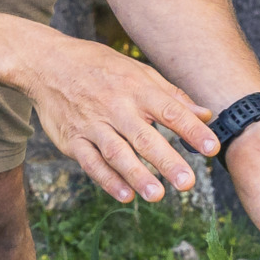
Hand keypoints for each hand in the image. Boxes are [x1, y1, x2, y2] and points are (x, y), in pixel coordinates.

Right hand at [17, 31, 237, 207]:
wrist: (48, 63)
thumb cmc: (101, 67)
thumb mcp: (139, 71)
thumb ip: (172, 96)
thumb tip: (206, 114)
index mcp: (137, 88)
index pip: (170, 111)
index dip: (191, 130)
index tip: (212, 148)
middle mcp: (115, 106)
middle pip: (144, 137)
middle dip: (167, 161)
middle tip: (188, 183)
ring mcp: (92, 124)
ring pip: (117, 153)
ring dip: (137, 175)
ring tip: (157, 196)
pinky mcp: (72, 139)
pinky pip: (91, 163)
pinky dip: (107, 180)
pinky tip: (125, 195)